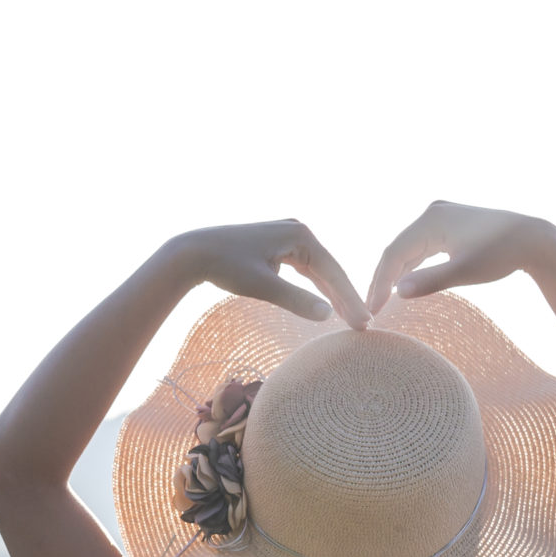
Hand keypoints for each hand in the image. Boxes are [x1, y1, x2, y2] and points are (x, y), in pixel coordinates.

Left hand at [180, 220, 367, 328]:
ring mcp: (289, 235)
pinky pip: (304, 267)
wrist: (192, 252)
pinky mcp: (278, 243)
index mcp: (300, 234)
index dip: (349, 300)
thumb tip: (328, 315)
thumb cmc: (225, 266)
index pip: (333, 272)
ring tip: (351, 318)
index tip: (363, 324)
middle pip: (329, 269)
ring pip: (317, 269)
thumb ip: (295, 300)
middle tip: (363, 326)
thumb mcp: (262, 286)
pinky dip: (315, 285)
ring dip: (332, 293)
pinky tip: (326, 302)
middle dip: (345, 298)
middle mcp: (299, 229)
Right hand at [365, 202, 555, 317]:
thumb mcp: (466, 272)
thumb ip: (431, 281)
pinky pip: (420, 248)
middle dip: (382, 281)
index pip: (393, 254)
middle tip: (369, 311)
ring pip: (408, 250)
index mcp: (431, 220)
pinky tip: (403, 286)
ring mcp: (440, 217)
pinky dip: (411, 267)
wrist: (534, 240)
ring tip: (381, 302)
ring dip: (395, 275)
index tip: (371, 311)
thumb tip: (397, 294)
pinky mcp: (448, 225)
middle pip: (397, 250)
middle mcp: (432, 212)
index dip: (379, 284)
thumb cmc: (502, 255)